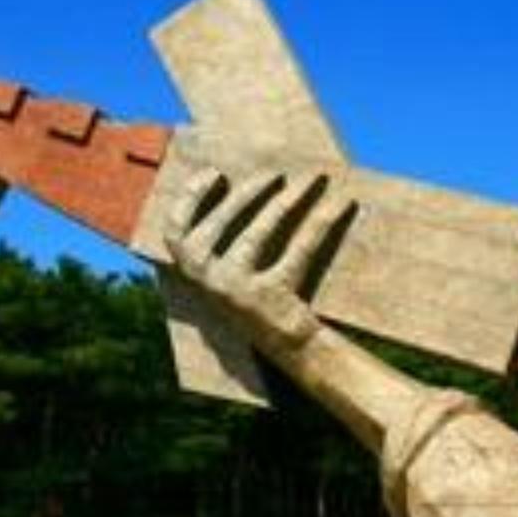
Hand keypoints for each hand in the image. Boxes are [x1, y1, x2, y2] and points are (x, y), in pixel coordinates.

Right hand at [164, 168, 354, 357]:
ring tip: (311, 180)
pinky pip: (299, 250)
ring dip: (286, 201)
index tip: (215, 173)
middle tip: (276, 174)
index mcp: (192, 275)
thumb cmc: (258, 295)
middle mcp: (209, 283)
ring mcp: (238, 292)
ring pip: (259, 234)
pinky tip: (341, 204)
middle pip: (221, 225)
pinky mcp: (272, 297)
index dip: (190, 198)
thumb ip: (221, 238)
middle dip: (249, 192)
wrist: (287, 343)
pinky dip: (322, 223)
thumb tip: (240, 178)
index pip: (176, 232)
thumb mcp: (228, 271)